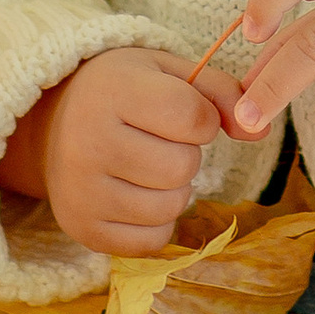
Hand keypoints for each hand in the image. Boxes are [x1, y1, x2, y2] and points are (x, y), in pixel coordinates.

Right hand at [0, 47, 227, 256]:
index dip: (203, 118)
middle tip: (159, 141)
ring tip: (148, 166)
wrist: (54, 122)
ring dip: (174, 189)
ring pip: (170, 207)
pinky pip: (151, 240)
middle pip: (182, 167)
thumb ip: (221, 93)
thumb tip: (261, 133)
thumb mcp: (168, 72)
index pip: (192, 118)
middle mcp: (88, 142)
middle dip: (186, 154)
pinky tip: (137, 193)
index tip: (182, 113)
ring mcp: (81, 191)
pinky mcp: (82, 229)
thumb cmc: (123, 91)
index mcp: (111, 92)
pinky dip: (158, 222)